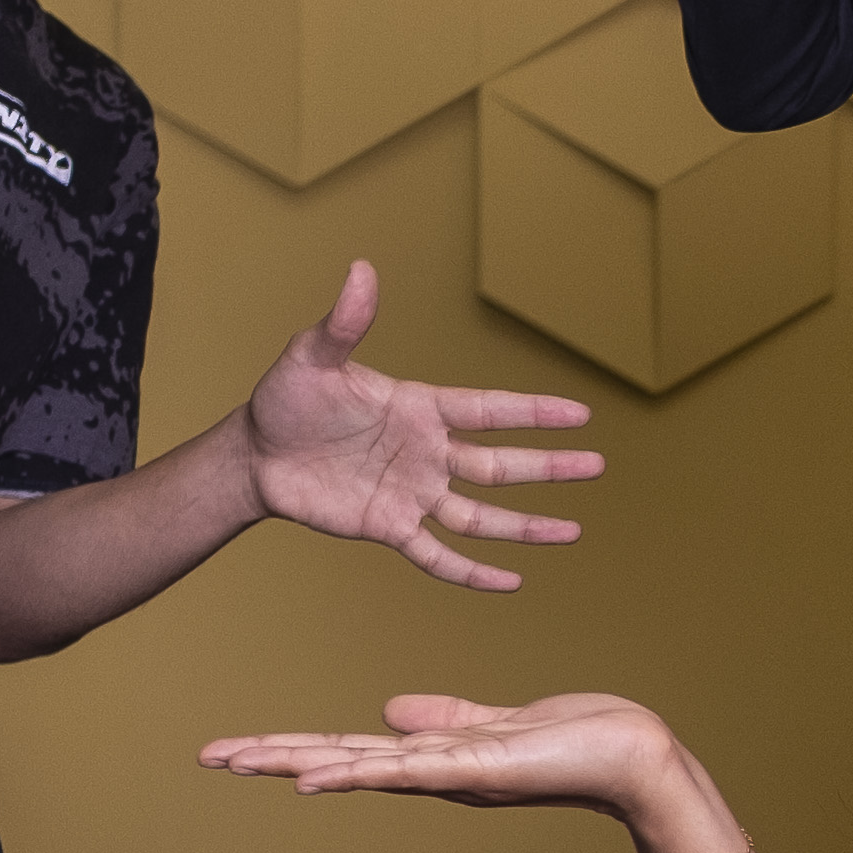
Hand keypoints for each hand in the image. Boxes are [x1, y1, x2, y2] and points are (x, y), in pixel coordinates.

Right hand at [201, 696, 717, 852]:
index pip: (350, 747)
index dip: (295, 745)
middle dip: (273, 757)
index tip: (241, 745)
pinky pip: (403, 772)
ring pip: (357, 766)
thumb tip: (389, 710)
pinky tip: (312, 780)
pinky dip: (355, 774)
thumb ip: (445, 717)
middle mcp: (433, 772)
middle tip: (208, 757)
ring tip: (238, 762)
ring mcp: (450, 775)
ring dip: (295, 764)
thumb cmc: (580, 739)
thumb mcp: (498, 721)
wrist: (636, 758)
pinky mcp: (476, 770)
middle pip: (338, 759)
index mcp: (435, 757)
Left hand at [234, 265, 600, 589]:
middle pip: (500, 464)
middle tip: (597, 465)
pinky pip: (439, 555)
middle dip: (549, 466)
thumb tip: (361, 269)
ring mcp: (413, 493)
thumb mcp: (313, 357)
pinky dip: (473, 572)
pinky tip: (511, 582)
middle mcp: (427, 453)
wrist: (254, 456)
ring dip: (527, 525)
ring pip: (482, 515)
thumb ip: (345, 322)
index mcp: (421, 409)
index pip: (489, 410)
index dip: (533, 413)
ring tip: (573, 532)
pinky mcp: (389, 528)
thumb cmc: (285, 399)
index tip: (580, 415)